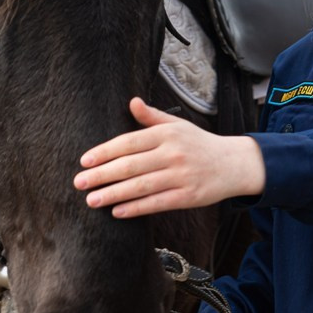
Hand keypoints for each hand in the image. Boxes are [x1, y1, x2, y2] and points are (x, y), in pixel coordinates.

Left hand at [74, 97, 264, 217]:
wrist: (233, 164)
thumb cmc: (199, 144)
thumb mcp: (178, 126)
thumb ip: (152, 117)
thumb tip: (131, 101)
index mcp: (167, 134)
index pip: (129, 142)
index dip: (105, 152)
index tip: (84, 161)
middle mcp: (173, 153)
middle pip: (131, 165)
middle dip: (102, 175)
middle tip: (79, 182)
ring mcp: (181, 176)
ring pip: (141, 186)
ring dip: (113, 194)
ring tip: (92, 200)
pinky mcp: (188, 196)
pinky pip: (157, 203)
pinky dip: (136, 208)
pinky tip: (117, 211)